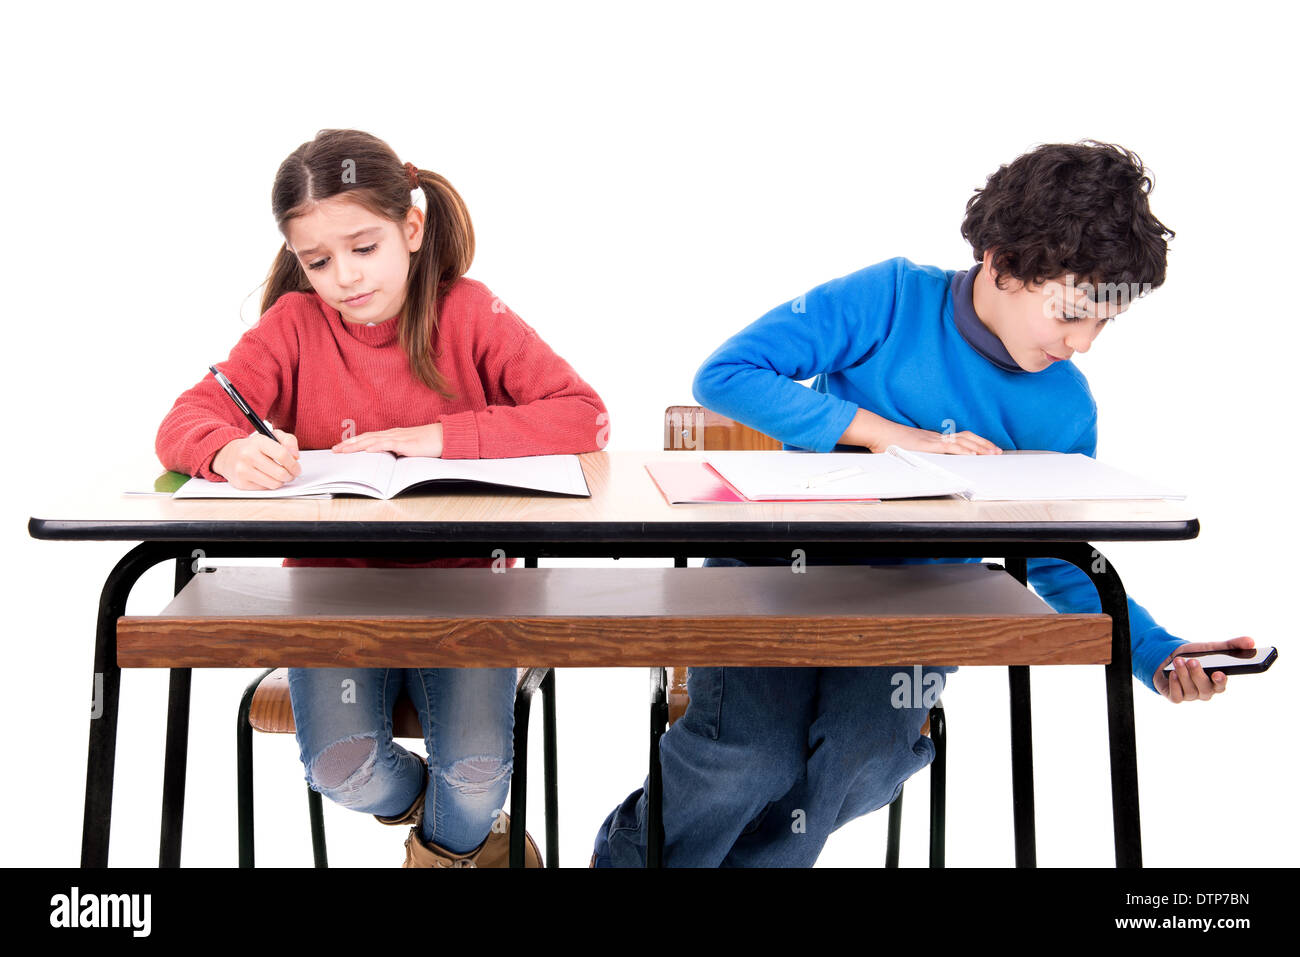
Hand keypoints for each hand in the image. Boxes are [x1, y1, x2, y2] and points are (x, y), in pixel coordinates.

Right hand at [212, 426, 301, 489]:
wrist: (227, 454)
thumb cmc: (254, 446)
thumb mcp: (271, 436)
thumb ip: (288, 441)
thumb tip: (296, 456)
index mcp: (258, 441)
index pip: (282, 454)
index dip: (294, 464)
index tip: (297, 467)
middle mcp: (248, 455)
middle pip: (280, 473)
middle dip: (291, 475)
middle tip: (292, 474)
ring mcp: (243, 470)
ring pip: (274, 483)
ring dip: (282, 481)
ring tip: (281, 476)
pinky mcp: (241, 483)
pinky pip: (265, 489)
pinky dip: (270, 484)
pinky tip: (268, 478)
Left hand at [332, 423, 443, 457]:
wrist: (445, 436)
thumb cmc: (429, 443)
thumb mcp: (409, 448)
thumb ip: (397, 451)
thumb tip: (387, 460)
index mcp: (392, 435)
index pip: (368, 438)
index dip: (353, 442)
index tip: (340, 447)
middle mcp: (392, 434)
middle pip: (366, 438)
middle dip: (349, 444)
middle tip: (334, 450)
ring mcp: (399, 437)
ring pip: (373, 440)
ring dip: (357, 445)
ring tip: (344, 450)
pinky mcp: (407, 444)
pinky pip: (389, 444)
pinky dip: (376, 447)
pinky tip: (367, 450)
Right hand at [841, 408, 1000, 454]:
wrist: (878, 433)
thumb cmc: (888, 442)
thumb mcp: (907, 450)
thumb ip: (917, 454)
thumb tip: (922, 462)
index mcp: (932, 439)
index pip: (959, 438)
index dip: (975, 442)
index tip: (987, 448)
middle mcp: (936, 437)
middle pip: (966, 437)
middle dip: (984, 444)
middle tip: (997, 451)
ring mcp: (933, 440)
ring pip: (963, 441)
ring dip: (980, 447)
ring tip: (992, 453)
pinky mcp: (929, 445)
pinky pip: (952, 447)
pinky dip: (965, 450)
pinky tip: (974, 454)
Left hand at [1153, 636, 1253, 702]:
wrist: (1170, 658)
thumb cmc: (1195, 655)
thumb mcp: (1212, 648)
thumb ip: (1232, 645)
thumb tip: (1251, 641)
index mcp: (1216, 681)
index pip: (1221, 685)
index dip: (1220, 681)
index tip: (1218, 673)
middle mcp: (1205, 690)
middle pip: (1205, 688)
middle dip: (1198, 674)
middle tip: (1193, 661)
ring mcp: (1191, 695)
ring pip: (1190, 690)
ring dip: (1184, 675)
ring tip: (1179, 661)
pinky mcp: (1176, 697)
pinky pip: (1177, 696)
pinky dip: (1175, 684)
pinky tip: (1173, 674)